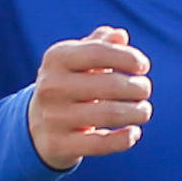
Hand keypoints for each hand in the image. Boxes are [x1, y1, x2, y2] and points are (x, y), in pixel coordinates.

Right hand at [28, 29, 150, 169]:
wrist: (36, 126)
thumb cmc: (69, 85)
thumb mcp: (78, 61)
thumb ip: (100, 45)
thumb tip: (120, 36)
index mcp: (56, 59)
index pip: (98, 52)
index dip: (128, 58)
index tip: (143, 67)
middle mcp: (50, 86)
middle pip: (110, 85)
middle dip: (138, 87)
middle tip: (145, 90)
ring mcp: (53, 117)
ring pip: (110, 114)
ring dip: (137, 112)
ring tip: (144, 111)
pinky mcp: (59, 145)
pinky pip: (101, 144)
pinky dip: (125, 139)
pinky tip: (134, 133)